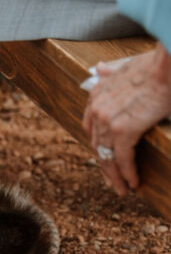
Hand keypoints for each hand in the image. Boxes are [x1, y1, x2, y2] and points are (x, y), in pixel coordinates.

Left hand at [83, 44, 170, 194]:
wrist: (167, 65)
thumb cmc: (154, 65)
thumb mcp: (125, 66)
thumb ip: (110, 72)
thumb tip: (100, 69)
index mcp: (96, 94)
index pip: (91, 129)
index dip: (98, 147)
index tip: (105, 158)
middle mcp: (97, 109)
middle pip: (97, 146)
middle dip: (105, 167)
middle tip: (112, 182)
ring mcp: (108, 120)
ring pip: (107, 156)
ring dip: (116, 176)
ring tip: (123, 189)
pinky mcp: (124, 130)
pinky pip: (122, 158)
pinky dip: (127, 173)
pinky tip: (133, 182)